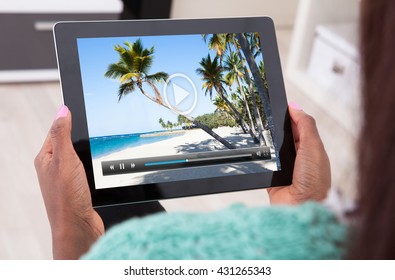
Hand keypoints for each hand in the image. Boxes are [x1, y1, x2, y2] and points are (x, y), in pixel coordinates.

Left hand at [35, 105, 103, 258]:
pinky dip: (93, 163)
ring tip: (98, 149)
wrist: (79, 227)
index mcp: (45, 158)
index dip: (69, 120)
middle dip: (81, 136)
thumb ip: (62, 134)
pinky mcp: (78, 186)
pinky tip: (100, 166)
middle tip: (94, 131)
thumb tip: (62, 110)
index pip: (56, 130)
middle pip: (68, 142)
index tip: (83, 111)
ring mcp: (66, 177)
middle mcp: (54, 167)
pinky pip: (85, 167)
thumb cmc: (67, 198)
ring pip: (78, 155)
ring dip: (88, 151)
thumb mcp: (65, 159)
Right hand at [267, 103, 330, 203]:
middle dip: (276, 129)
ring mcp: (285, 168)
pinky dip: (260, 160)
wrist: (301, 207)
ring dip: (267, 145)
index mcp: (311, 148)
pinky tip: (256, 154)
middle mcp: (298, 157)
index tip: (278, 105)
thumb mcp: (313, 147)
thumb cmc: (314, 180)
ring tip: (259, 135)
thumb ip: (305, 125)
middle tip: (265, 119)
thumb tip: (295, 107)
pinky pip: (263, 164)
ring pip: (272, 149)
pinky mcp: (273, 178)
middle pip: (284, 136)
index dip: (290, 116)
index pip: (299, 126)